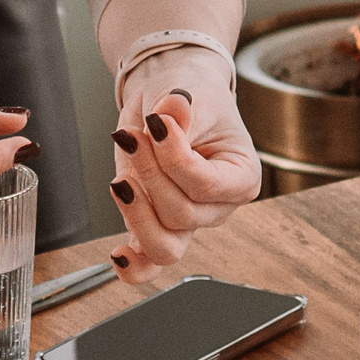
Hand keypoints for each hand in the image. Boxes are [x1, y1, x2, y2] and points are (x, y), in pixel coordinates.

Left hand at [105, 65, 258, 279]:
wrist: (172, 103)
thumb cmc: (193, 98)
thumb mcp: (189, 93)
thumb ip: (179, 108)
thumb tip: (170, 111)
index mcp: (241, 176)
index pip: (206, 185)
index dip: (175, 159)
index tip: (157, 123)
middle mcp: (218, 207)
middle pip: (182, 215)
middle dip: (150, 175)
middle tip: (131, 136)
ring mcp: (188, 223)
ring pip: (166, 247)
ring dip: (136, 215)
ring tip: (121, 181)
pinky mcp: (157, 226)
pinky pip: (150, 263)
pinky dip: (134, 266)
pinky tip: (119, 253)